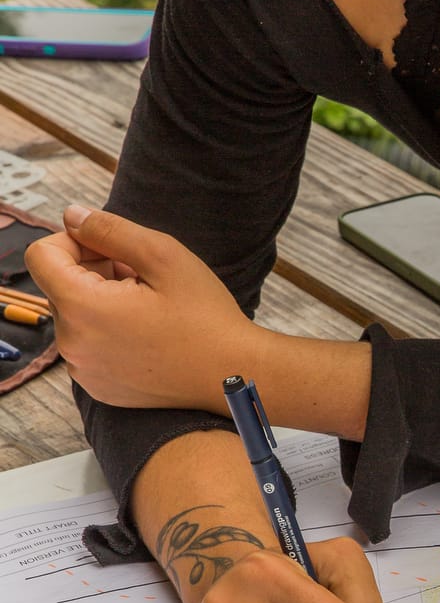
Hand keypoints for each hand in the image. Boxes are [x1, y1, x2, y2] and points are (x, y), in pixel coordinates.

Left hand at [25, 204, 253, 409]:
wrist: (234, 375)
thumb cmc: (205, 318)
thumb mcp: (163, 256)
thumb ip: (110, 230)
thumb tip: (72, 216)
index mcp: (83, 309)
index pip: (42, 256)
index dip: (74, 241)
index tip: (112, 250)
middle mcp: (73, 344)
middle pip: (59, 286)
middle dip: (93, 272)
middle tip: (142, 280)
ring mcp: (84, 370)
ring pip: (75, 316)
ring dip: (101, 302)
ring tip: (148, 308)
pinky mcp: (98, 386)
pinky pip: (88, 346)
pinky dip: (108, 333)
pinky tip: (146, 334)